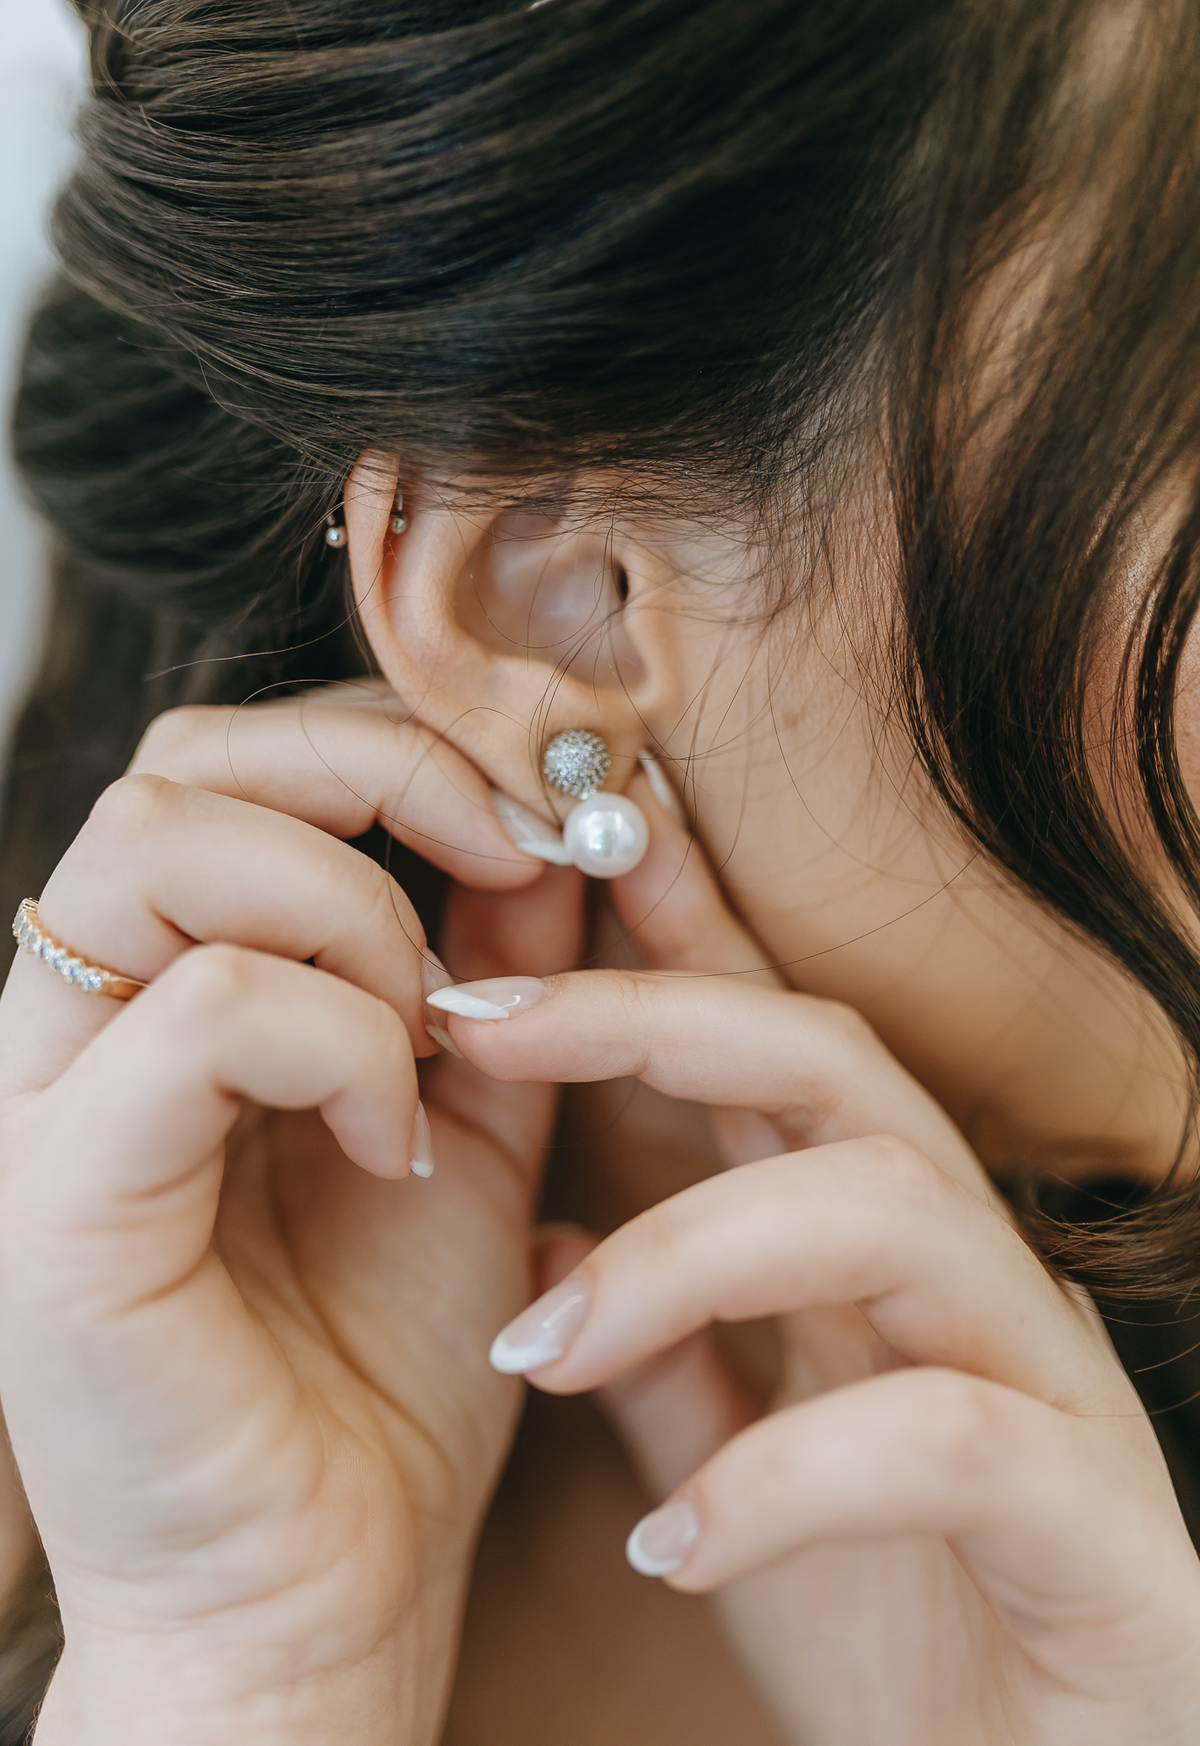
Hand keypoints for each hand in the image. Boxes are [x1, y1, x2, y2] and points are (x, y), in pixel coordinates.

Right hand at [0, 685, 580, 1742]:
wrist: (326, 1582)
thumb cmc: (385, 1360)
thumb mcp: (469, 1121)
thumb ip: (498, 974)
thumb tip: (548, 832)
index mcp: (166, 987)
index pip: (229, 762)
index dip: (389, 747)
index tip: (531, 824)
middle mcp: (81, 1022)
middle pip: (179, 764)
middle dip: (371, 775)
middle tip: (498, 868)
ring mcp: (48, 1101)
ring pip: (161, 846)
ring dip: (347, 912)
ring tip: (426, 1041)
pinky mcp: (58, 1200)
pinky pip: (195, 1014)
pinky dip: (334, 1043)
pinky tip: (396, 1143)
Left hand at [427, 783, 1199, 1745]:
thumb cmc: (905, 1641)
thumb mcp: (742, 1487)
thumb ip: (667, 1358)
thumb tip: (544, 1235)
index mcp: (888, 1264)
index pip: (782, 1051)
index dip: (673, 940)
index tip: (536, 867)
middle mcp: (979, 1286)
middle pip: (837, 1068)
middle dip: (658, 1017)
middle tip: (477, 1027)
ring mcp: (1052, 1390)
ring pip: (898, 1206)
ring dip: (694, 1251)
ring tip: (540, 1342)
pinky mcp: (1098, 1527)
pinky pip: (953, 1439)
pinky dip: (792, 1470)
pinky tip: (677, 1545)